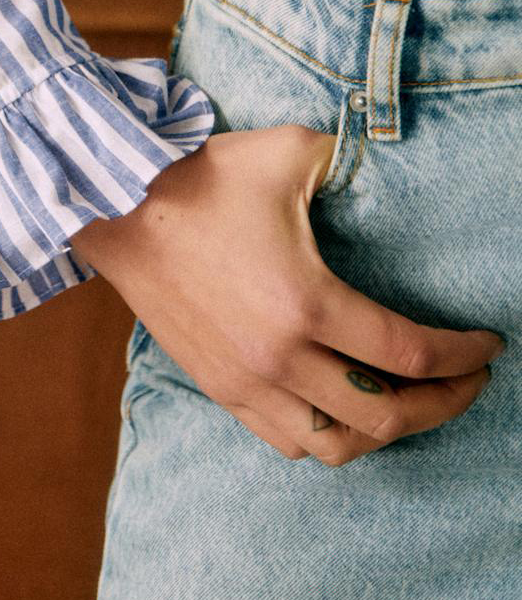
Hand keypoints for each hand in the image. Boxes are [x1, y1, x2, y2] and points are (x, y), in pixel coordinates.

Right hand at [72, 124, 505, 465]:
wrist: (115, 207)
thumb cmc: (200, 178)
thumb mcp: (288, 153)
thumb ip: (349, 161)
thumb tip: (389, 163)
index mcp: (305, 302)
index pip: (409, 354)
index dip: (462, 356)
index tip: (487, 344)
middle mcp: (278, 356)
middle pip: (385, 415)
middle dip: (444, 404)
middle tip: (466, 380)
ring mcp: (244, 381)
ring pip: (337, 447)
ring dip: (387, 433)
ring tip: (410, 400)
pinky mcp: (218, 387)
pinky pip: (288, 442)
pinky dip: (330, 439)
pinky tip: (346, 408)